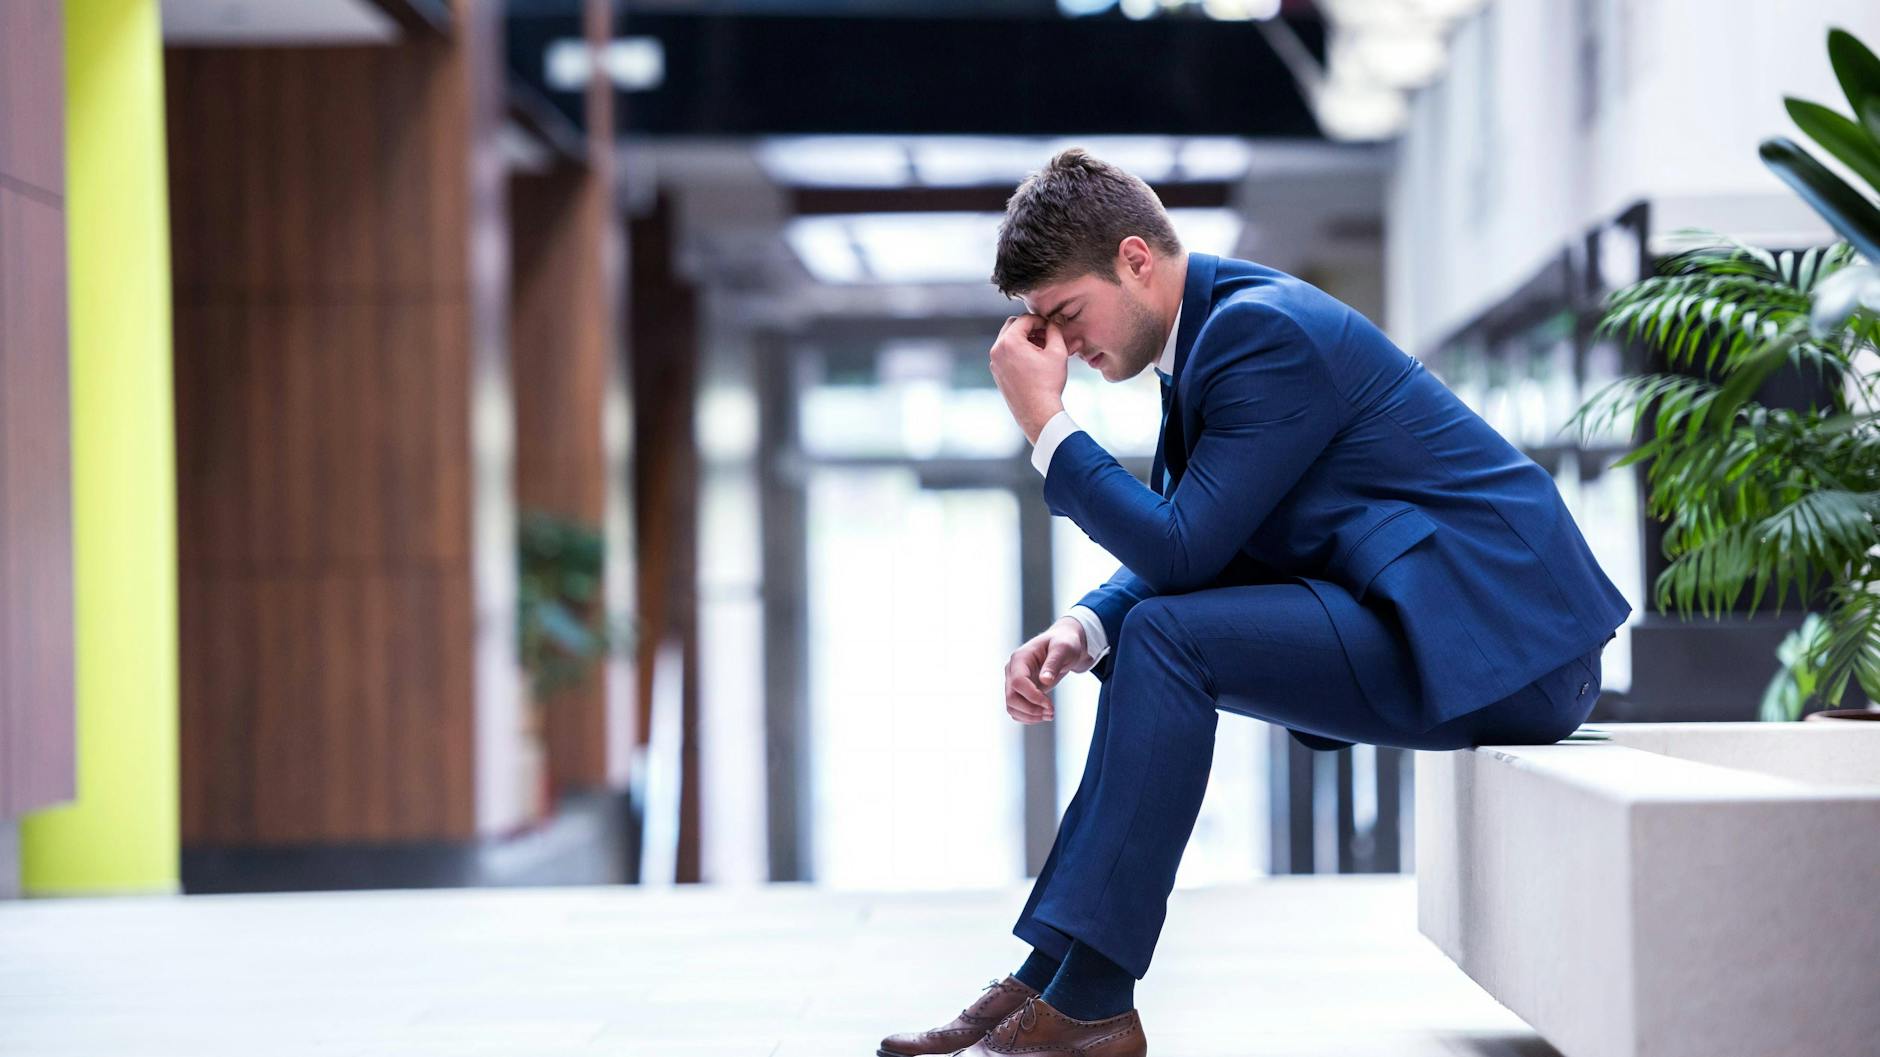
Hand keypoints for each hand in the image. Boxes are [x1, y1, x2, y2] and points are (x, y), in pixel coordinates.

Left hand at [988, 314, 1070, 442]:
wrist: (1038, 412)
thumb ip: (1055, 330)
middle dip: (1030, 328)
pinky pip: (1006, 354)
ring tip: (1042, 349)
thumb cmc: (1048, 383)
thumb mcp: (1057, 352)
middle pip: (1012, 326)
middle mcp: (997, 350)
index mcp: (1009, 342)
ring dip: (1024, 339)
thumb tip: (1056, 319)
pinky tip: (1034, 361)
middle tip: (1046, 336)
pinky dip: (1018, 351)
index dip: (1041, 320)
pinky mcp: (997, 373)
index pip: (1024, 319)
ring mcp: (994, 362)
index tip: (1052, 327)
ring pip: (1008, 340)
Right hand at [1004, 617, 1088, 723]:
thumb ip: (1053, 663)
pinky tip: (1044, 714)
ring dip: (1030, 716)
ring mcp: (1014, 681)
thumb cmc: (1065, 643)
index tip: (1050, 705)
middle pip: (1011, 698)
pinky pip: (1017, 710)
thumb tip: (1044, 680)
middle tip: (1051, 713)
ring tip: (1050, 715)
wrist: (1065, 645)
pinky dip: (1029, 717)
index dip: (1032, 697)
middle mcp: (1013, 670)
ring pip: (1012, 707)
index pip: (1017, 682)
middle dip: (1031, 710)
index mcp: (1020, 658)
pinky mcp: (1021, 691)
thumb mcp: (1063, 648)